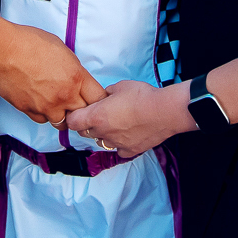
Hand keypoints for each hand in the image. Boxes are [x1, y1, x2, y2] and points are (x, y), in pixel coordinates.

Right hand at [0, 21, 106, 123]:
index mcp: (76, 77)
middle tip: (77, 104)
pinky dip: (43, 114)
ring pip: (62, 122)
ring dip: (62, 115)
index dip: (98, 100)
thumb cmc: (30, 43)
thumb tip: (77, 79)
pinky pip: (42, 119)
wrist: (2, 50)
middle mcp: (64, 95)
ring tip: (56, 103)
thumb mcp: (62, 50)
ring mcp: (46, 106)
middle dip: (82, 110)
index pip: (98, 98)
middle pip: (83, 114)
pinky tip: (39, 101)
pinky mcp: (29, 110)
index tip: (94, 100)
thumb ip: (74, 69)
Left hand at [66, 80, 189, 158]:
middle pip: (84, 133)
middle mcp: (102, 133)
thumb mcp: (119, 86)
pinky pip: (118, 149)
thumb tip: (104, 96)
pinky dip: (120, 143)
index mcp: (96, 116)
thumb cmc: (143, 96)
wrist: (165, 111)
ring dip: (103, 134)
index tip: (78, 112)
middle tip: (98, 115)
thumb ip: (106, 93)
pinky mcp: (129, 151)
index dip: (73, 117)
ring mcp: (115, 144)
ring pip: (101, 142)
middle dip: (87, 124)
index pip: (71, 122)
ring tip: (116, 123)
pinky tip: (128, 133)